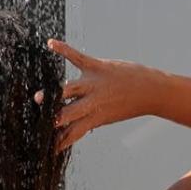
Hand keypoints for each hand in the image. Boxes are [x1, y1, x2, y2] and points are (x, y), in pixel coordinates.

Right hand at [35, 39, 155, 152]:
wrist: (151, 90)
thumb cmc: (130, 104)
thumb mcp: (107, 116)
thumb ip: (89, 119)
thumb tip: (72, 127)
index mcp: (95, 116)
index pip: (73, 131)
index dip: (60, 139)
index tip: (50, 146)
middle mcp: (93, 101)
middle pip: (68, 112)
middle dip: (54, 118)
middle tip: (42, 122)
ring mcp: (94, 83)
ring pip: (69, 89)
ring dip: (54, 94)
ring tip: (39, 98)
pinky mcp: (97, 66)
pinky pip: (77, 57)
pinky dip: (63, 49)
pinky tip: (51, 44)